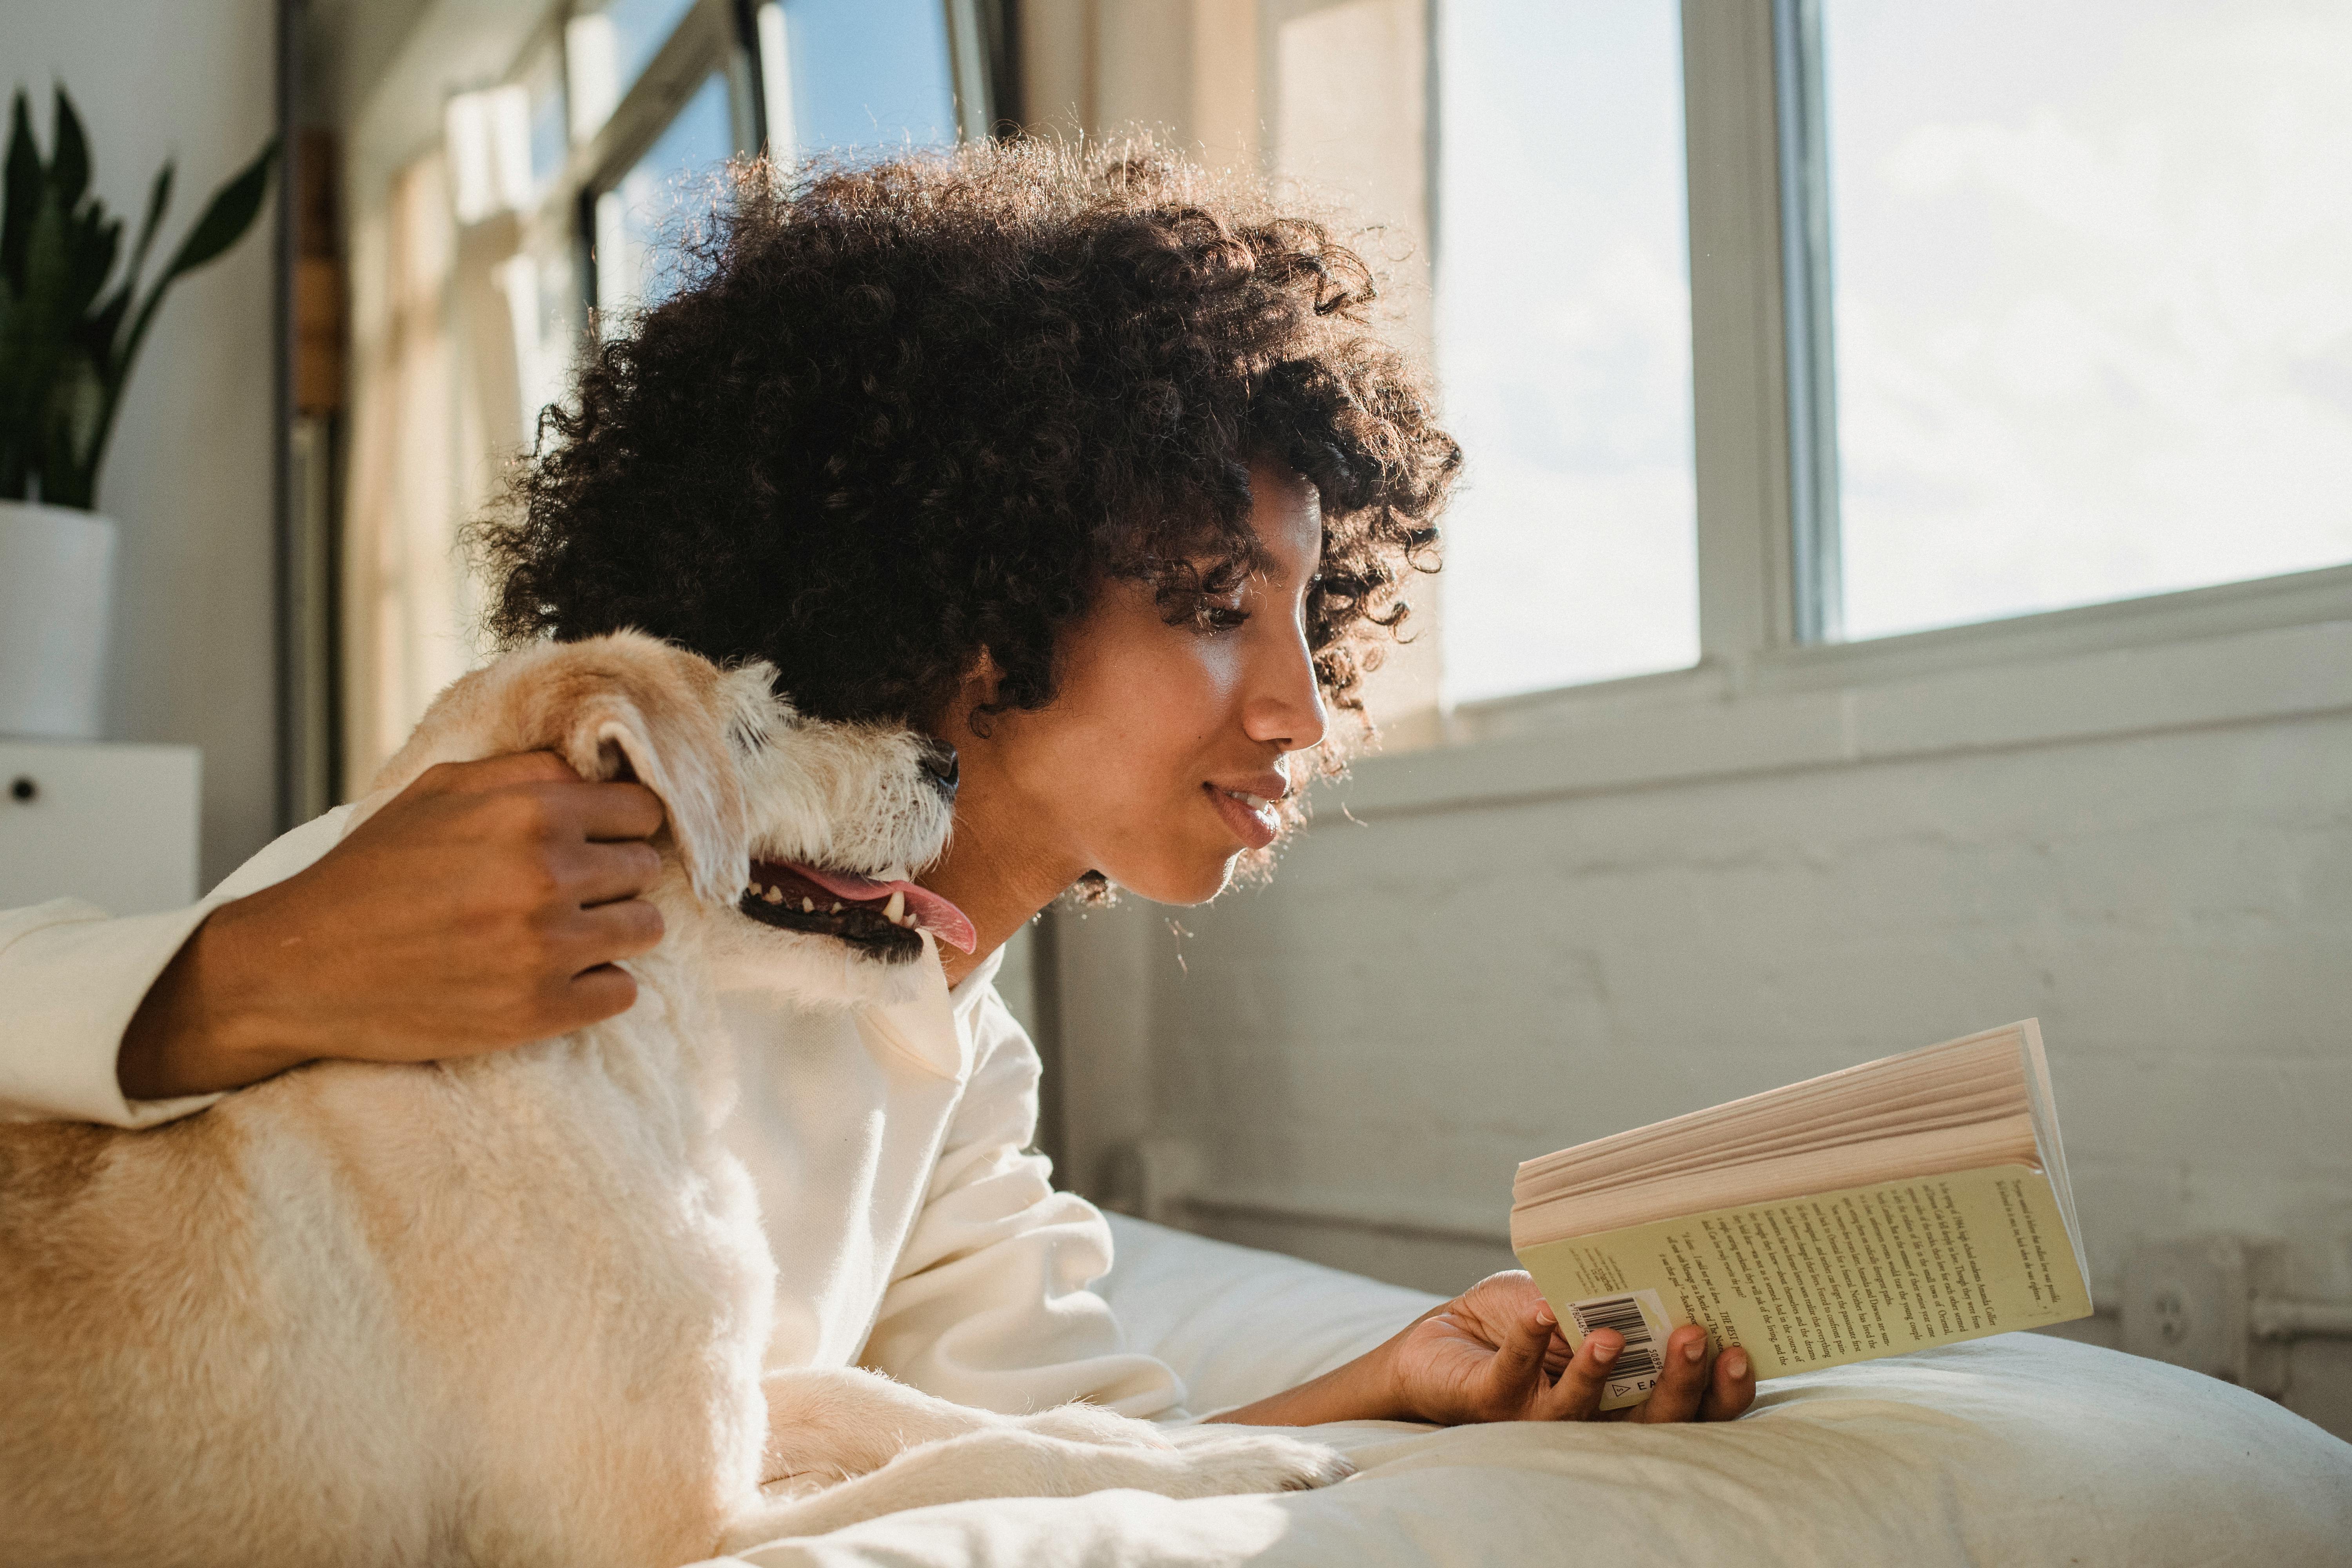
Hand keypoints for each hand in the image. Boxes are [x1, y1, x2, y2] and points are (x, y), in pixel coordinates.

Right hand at [118, 752, 668, 1098]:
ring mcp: (546, 949)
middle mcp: (547, 878)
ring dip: (614, 930)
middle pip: (644, 870)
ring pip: (644, 930)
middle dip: (614, 876)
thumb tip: (599, 773)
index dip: (623, 824)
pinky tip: (557, 975)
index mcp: (527, 814)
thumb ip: (526, 773)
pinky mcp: (539, 1012)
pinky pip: (622, 992)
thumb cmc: (370, 873)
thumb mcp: (439, 791)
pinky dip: (599, 984)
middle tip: (570, 889)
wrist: (303, 968)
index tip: (602, 838)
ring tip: (565, 931)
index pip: (641, 811)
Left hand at [1211, 1269, 1753, 1428]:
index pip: (1691, 1402)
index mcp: (1629, 1390)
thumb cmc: (1519, 1315)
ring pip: (1584, 1412)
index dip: (1721, 1387)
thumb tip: (1667, 1248)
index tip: (1741, 1349)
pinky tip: (1537, 1314)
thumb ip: (1617, 1288)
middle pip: (1652, 1418)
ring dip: (1599, 1370)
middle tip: (1699, 1338)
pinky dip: (1525, 1344)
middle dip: (1678, 1382)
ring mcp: (1541, 1416)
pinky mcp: (1491, 1404)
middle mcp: (1594, 1416)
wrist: (1441, 1338)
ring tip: (1610, 1333)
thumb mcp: (1576, 1291)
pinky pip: (1513, 1379)